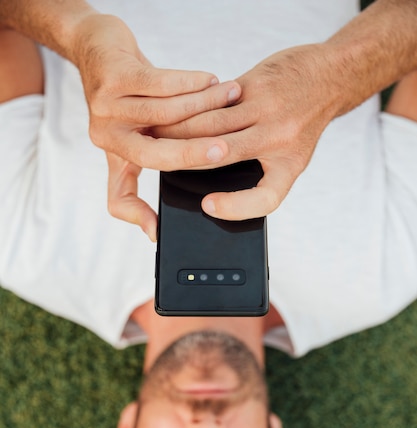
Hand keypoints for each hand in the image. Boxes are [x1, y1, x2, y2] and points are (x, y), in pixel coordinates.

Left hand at [72, 13, 240, 234]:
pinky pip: (160, 83)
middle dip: (194, 154)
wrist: (98, 45)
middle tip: (227, 151)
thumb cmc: (125, 95)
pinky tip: (212, 81)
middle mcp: (106, 136)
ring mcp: (105, 107)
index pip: (118, 198)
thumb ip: (149, 161)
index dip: (137, 215)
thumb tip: (164, 205)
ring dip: (204, 105)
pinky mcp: (114, 76)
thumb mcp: (134, 134)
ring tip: (232, 98)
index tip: (159, 230)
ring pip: (165, 114)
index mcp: (114, 156)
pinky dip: (190, 83)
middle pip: (153, 156)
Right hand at [153, 44, 337, 219]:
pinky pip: (213, 100)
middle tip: (156, 158)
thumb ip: (259, 172)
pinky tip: (171, 108)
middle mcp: (279, 139)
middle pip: (220, 154)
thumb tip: (211, 190)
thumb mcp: (291, 157)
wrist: (328, 76)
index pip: (266, 198)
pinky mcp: (255, 84)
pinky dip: (189, 106)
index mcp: (289, 166)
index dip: (236, 207)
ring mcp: (267, 109)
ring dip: (178, 129)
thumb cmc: (302, 124)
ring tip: (154, 134)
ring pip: (210, 124)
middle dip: (182, 156)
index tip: (207, 205)